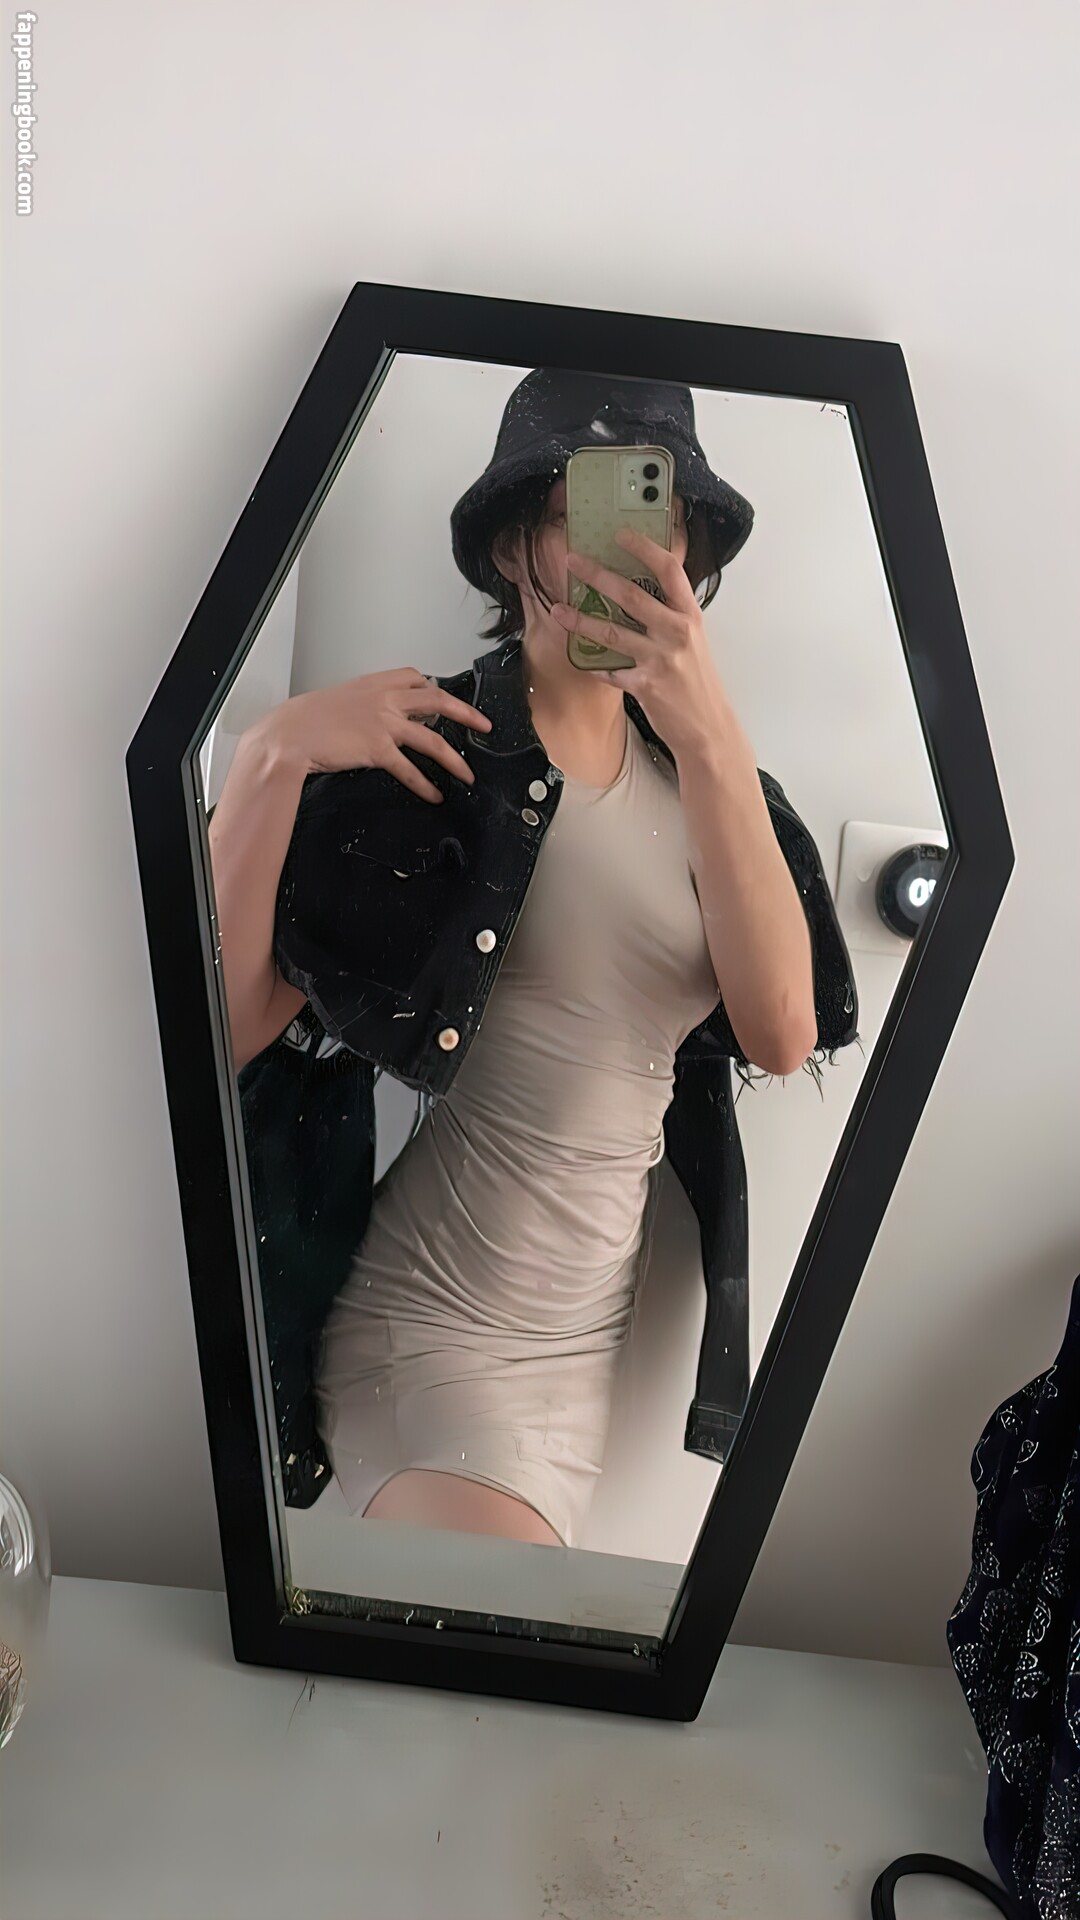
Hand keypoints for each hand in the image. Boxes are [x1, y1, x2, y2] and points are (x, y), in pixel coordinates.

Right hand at [250, 666, 491, 804]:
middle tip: (484, 725)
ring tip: (468, 774)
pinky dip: (425, 784)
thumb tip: (373, 718)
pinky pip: (410, 769)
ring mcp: (384, 723)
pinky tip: (435, 793)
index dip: (435, 688)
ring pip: (432, 740)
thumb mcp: (338, 700)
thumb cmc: (305, 720)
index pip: (415, 677)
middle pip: (438, 701)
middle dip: (466, 713)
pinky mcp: (378, 749)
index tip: (448, 697)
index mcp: (374, 684)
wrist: (288, 734)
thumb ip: (362, 704)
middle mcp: (384, 699)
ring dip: (454, 759)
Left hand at [550, 530, 728, 757]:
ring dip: (581, 620)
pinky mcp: (645, 685)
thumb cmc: (698, 684)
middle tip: (574, 562)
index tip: (620, 535)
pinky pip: (610, 671)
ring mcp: (660, 659)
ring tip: (558, 610)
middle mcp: (677, 632)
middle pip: (631, 594)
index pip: (669, 570)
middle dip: (597, 575)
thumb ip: (671, 618)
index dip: (644, 548)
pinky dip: (595, 666)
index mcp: (690, 616)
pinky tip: (583, 661)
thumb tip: (639, 595)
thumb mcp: (693, 643)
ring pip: (611, 631)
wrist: (709, 728)